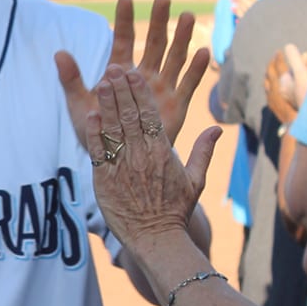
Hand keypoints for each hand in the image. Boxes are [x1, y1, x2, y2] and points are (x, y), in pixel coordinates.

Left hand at [58, 0, 210, 149]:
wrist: (117, 160)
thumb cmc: (96, 132)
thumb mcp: (79, 105)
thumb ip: (71, 79)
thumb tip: (58, 53)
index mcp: (120, 72)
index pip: (123, 39)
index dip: (124, 20)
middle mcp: (144, 75)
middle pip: (153, 42)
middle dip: (159, 21)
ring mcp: (161, 89)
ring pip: (174, 58)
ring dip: (181, 38)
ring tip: (187, 17)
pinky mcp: (176, 106)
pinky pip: (188, 84)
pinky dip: (196, 70)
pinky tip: (204, 52)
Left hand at [83, 65, 223, 245]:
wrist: (157, 238)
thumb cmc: (176, 209)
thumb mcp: (196, 179)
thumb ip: (203, 150)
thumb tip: (217, 128)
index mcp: (163, 151)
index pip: (150, 114)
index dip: (140, 91)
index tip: (133, 73)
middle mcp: (142, 155)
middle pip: (129, 115)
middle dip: (121, 89)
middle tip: (113, 67)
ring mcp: (123, 166)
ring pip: (113, 128)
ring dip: (106, 104)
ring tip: (100, 83)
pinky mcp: (105, 179)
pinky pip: (99, 151)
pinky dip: (94, 133)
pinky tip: (90, 115)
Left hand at [264, 45, 306, 124]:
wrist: (301, 123)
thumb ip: (305, 66)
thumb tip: (304, 53)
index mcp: (282, 81)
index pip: (279, 65)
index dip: (279, 57)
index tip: (280, 51)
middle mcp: (274, 89)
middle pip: (270, 73)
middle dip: (272, 64)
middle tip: (275, 58)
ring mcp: (272, 98)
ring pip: (266, 83)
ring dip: (269, 74)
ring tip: (271, 70)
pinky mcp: (272, 105)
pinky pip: (268, 92)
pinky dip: (269, 85)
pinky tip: (271, 85)